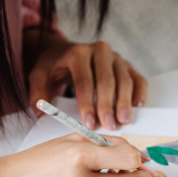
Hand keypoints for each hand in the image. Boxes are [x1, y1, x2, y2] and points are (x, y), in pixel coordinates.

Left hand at [24, 29, 147, 130]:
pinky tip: (137, 106)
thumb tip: (40, 112)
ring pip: (124, 79)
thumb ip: (37, 93)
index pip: (84, 81)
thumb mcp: (39, 75)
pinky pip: (137, 77)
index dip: (87, 104)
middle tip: (109, 126)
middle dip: (108, 105)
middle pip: (106, 80)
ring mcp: (115, 56)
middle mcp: (99, 51)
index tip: (89, 124)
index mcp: (77, 53)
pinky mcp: (126, 64)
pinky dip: (140, 92)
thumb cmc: (54, 66)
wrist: (65, 50)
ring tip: (123, 120)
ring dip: (125, 101)